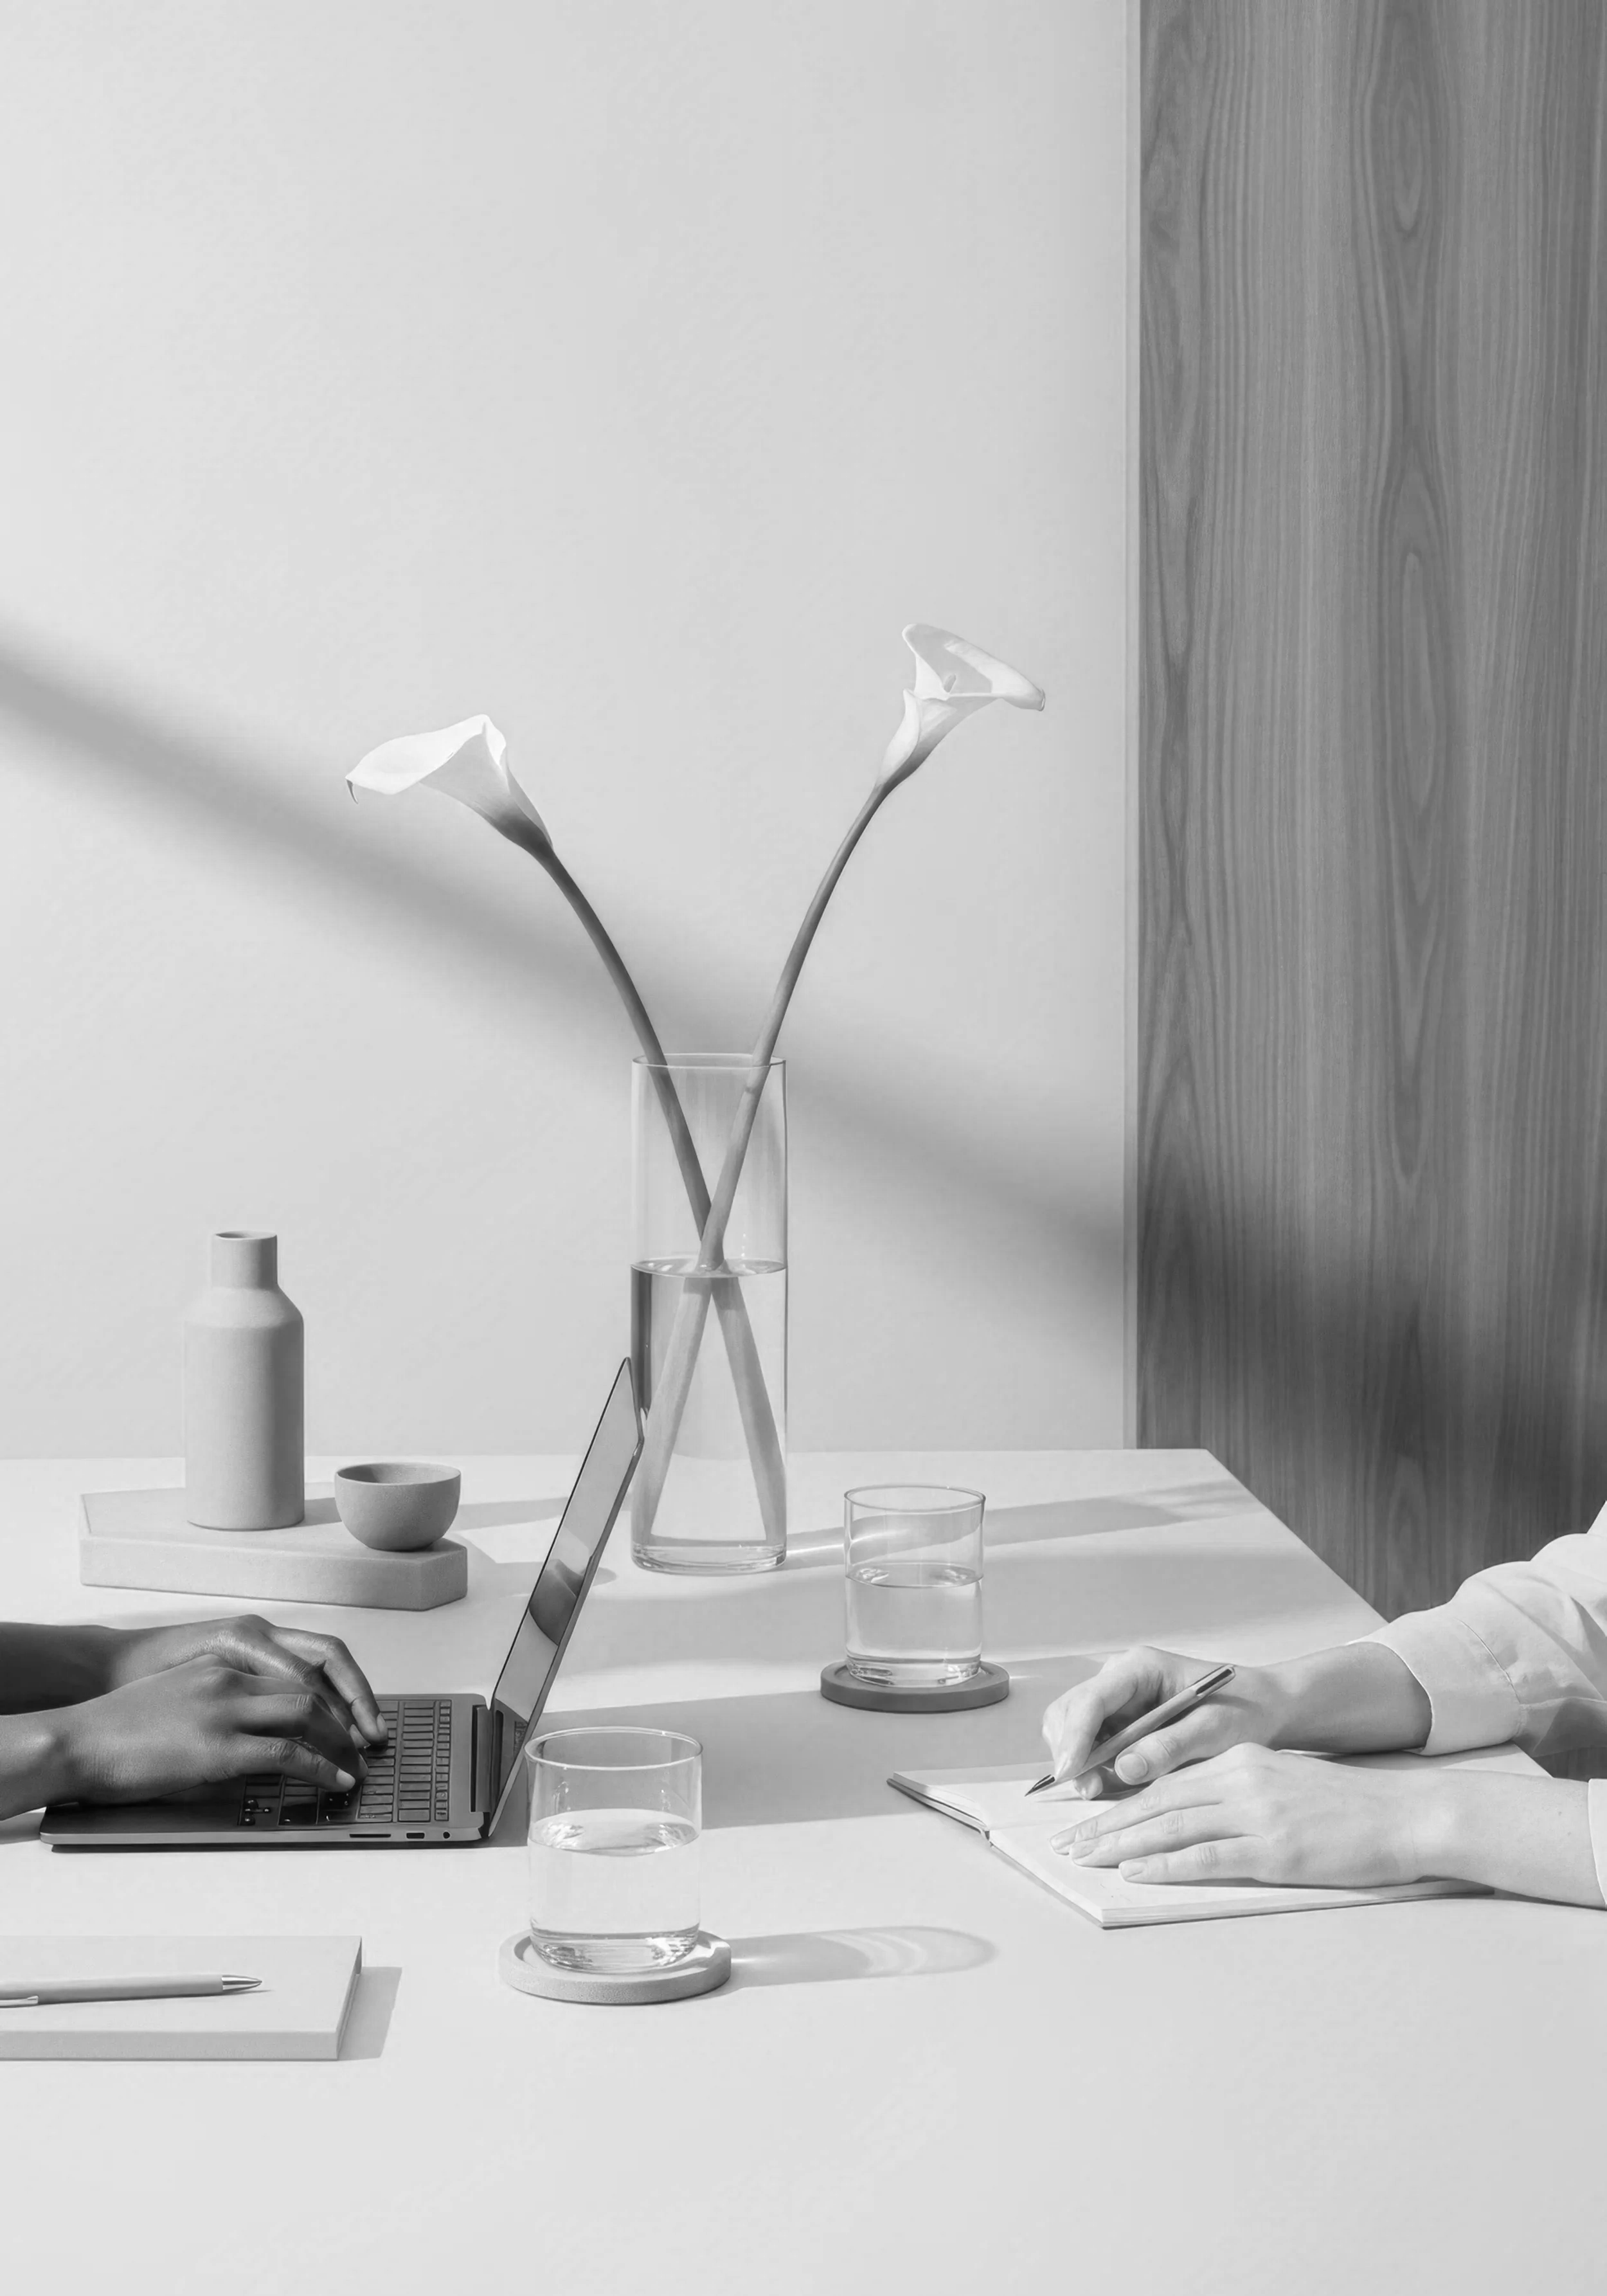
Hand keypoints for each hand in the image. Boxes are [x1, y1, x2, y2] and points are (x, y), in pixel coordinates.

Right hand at [104, 1615, 385, 1749]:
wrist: (79, 1740)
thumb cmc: (119, 1729)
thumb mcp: (180, 1702)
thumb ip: (221, 1709)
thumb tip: (254, 1744)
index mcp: (223, 1666)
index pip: (297, 1670)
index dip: (332, 1695)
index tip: (351, 1717)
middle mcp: (231, 1680)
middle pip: (312, 1689)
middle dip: (347, 1716)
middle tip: (366, 1742)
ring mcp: (227, 1711)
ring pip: (308, 1715)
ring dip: (341, 1742)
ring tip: (357, 1765)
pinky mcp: (220, 1747)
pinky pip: (288, 1755)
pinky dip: (321, 1768)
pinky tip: (336, 1780)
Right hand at [1041, 1646, 1283, 1795]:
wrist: (1263, 1710)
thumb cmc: (1243, 1712)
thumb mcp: (1213, 1731)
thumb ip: (1169, 1747)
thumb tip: (1123, 1768)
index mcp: (1140, 1668)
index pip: (1091, 1699)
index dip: (1075, 1736)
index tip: (1071, 1772)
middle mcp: (1119, 1678)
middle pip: (1069, 1711)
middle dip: (1070, 1751)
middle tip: (1087, 1790)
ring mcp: (1116, 1699)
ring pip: (1071, 1728)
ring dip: (1078, 1760)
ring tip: (1098, 1789)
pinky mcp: (1119, 1721)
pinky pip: (1089, 1742)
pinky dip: (1090, 1764)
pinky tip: (1107, 1782)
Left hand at [1056, 1744, 1441, 1887]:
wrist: (1405, 1816)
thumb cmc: (1348, 1809)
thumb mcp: (1283, 1785)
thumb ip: (1238, 1795)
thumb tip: (1192, 1818)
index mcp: (1241, 1762)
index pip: (1164, 1782)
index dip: (1120, 1802)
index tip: (1085, 1819)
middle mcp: (1242, 1781)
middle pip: (1157, 1802)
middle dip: (1106, 1823)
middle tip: (1065, 1842)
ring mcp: (1258, 1815)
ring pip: (1172, 1826)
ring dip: (1121, 1844)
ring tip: (1084, 1857)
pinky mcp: (1276, 1849)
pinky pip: (1207, 1857)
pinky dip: (1166, 1865)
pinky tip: (1136, 1872)